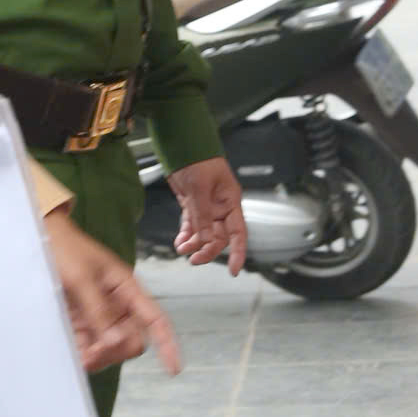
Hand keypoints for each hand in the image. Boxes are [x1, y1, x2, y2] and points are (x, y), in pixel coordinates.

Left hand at [44, 212, 180, 374]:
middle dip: (117, 351)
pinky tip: (76, 357)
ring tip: (82, 356)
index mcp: (128, 289)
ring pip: (112, 348)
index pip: (156, 320)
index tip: (173, 369)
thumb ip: (98, 310)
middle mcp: (119, 306)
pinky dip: (85, 354)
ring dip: (100, 357)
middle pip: (132, 341)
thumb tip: (115, 341)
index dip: (167, 344)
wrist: (41, 239)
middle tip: (93, 352)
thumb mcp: (82, 278)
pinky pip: (90, 346)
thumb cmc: (65, 250)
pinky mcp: (81, 322)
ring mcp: (100, 316)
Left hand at [167, 156, 247, 274]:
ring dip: (194, 244)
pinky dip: (186, 235)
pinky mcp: (193, 205)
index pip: (238, 232)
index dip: (238, 252)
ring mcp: (206, 207)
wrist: (181, 146)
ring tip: (181, 249)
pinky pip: (191, 226)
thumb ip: (202, 215)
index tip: (234, 270)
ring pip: (203, 234)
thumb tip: (205, 240)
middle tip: (194, 260)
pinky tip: (179, 242)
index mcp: (230, 201)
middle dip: (207, 250)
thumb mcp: (200, 188)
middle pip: (219, 237)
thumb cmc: (197, 159)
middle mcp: (220, 207)